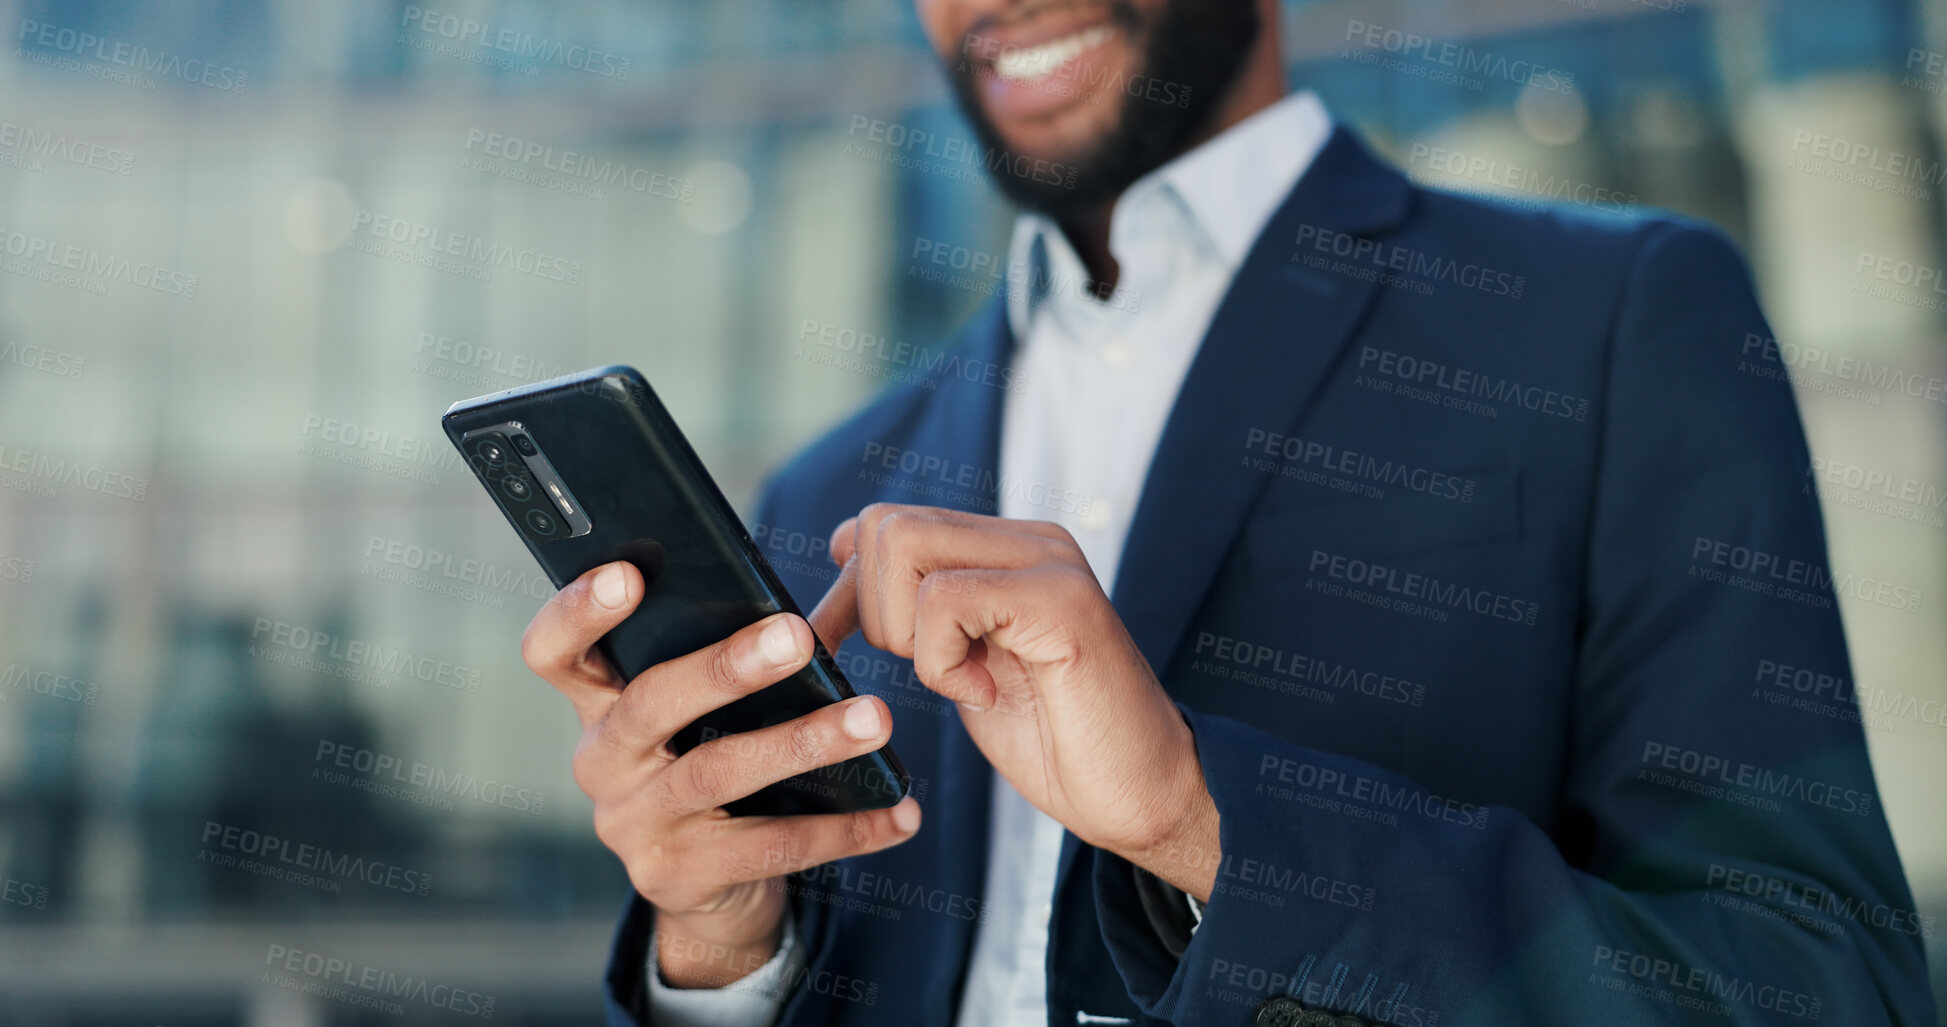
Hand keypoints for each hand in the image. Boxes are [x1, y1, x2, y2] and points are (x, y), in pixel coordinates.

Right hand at [522, 561, 922, 986]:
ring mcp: (633, 824)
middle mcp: (602, 761)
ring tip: (876, 718)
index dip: (579, 611)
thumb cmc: (713, 758)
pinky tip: (899, 814)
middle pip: (649, 703)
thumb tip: (805, 617)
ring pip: (718, 772)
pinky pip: (770, 847)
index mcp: (598, 700)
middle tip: (796, 635)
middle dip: (725, 666)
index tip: (629, 572)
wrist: (708, 885)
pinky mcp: (677, 877)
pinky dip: (844, 828)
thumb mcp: (703, 709)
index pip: (555, 652)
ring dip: (804, 742)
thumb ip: (728, 653)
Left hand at [814, 504, 1218, 899]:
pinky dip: (942, 663)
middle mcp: (1029, 539)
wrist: (1144, 794)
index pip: (884, 525)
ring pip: (904, 547)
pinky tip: (987, 692)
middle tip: (932, 670)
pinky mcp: (1060, 597)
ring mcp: (1048, 560)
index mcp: (1005, 549)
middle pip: (884, 527)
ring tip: (965, 678)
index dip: (846, 593)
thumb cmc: (1058, 740)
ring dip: (909, 635)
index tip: (844, 651)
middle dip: (873, 614)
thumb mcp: (964, 665)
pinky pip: (944, 599)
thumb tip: (841, 547)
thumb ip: (918, 608)